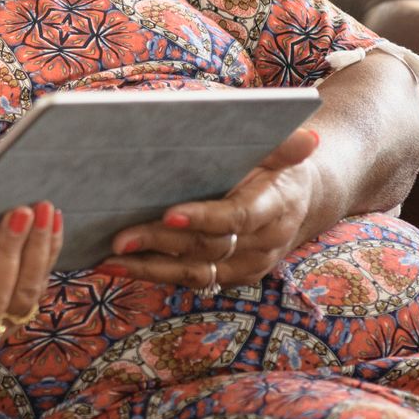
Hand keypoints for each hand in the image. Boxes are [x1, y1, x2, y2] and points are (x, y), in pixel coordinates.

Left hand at [100, 128, 319, 288]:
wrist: (300, 200)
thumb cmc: (276, 164)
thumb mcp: (282, 147)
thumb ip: (285, 142)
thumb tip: (307, 138)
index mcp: (277, 205)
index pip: (239, 216)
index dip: (204, 217)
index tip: (168, 213)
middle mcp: (264, 242)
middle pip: (208, 247)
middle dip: (161, 242)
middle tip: (120, 238)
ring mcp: (246, 265)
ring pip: (196, 273)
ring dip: (150, 268)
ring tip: (110, 258)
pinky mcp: (229, 277)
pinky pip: (190, 280)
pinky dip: (152, 274)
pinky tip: (115, 266)